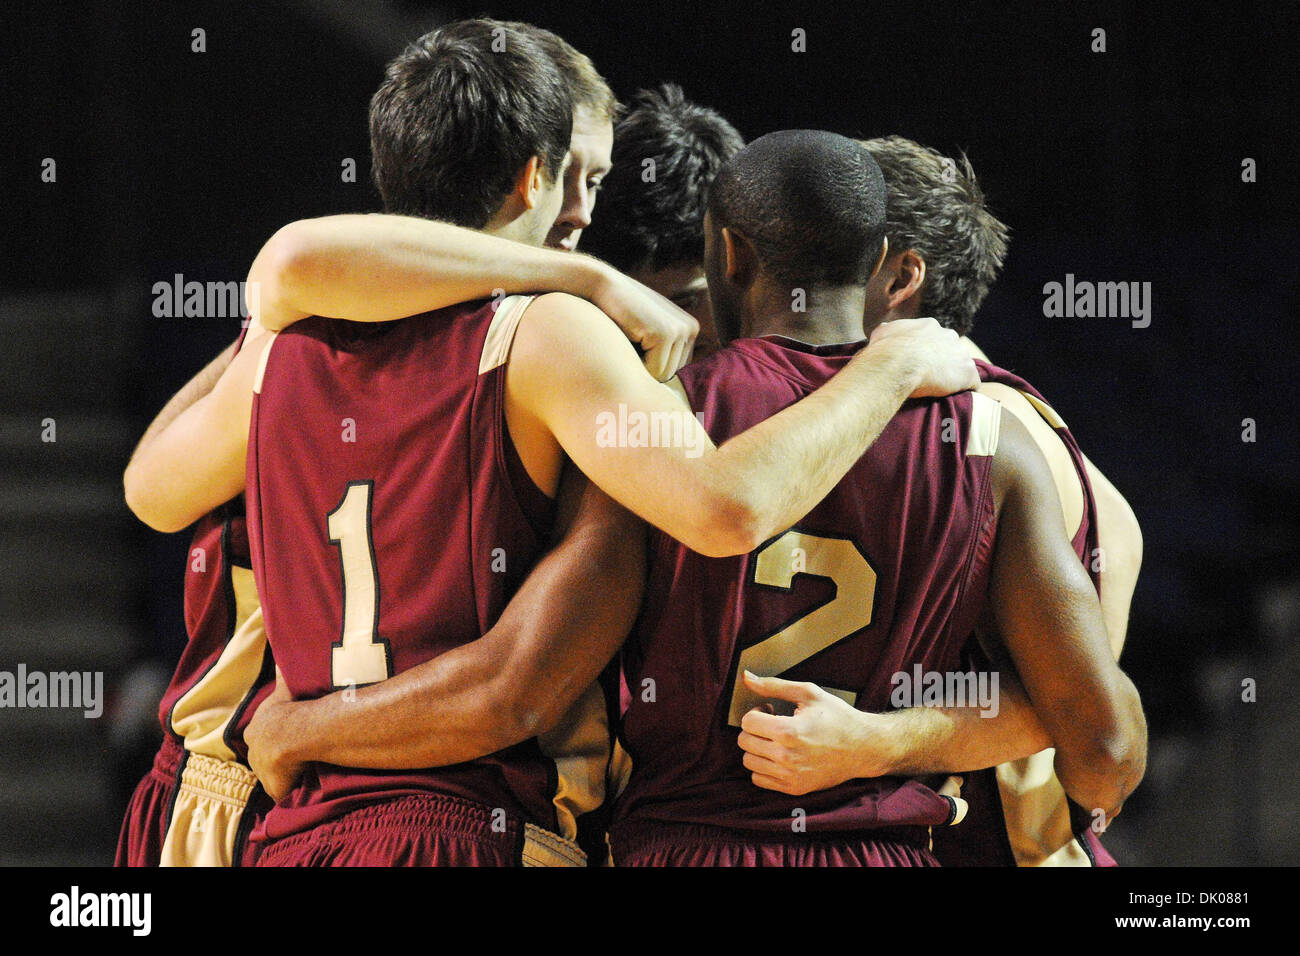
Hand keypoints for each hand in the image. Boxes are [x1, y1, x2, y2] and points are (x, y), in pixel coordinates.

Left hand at [244, 677, 303, 802]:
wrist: (293, 732)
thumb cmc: (290, 708)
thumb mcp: (285, 685)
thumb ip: (282, 672)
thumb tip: (278, 651)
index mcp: (254, 730)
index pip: (261, 736)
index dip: (275, 736)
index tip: (288, 736)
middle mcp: (253, 752)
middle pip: (265, 757)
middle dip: (277, 757)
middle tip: (298, 754)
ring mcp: (263, 772)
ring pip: (274, 774)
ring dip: (286, 773)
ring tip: (305, 769)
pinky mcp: (275, 789)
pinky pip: (284, 791)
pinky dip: (293, 790)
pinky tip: (306, 786)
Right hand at [587, 262, 698, 380]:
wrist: (600, 285)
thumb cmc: (617, 314)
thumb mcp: (646, 332)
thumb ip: (660, 352)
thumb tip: (664, 392)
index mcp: (689, 329)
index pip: (674, 371)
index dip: (650, 364)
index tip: (636, 340)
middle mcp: (690, 329)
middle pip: (670, 375)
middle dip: (646, 366)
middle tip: (631, 338)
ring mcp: (680, 330)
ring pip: (662, 376)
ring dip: (639, 364)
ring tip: (629, 336)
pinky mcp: (665, 334)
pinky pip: (653, 372)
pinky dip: (635, 364)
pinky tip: (628, 336)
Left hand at [736, 671, 897, 794]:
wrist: (864, 748)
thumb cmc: (838, 717)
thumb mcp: (809, 693)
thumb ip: (773, 685)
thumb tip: (746, 677)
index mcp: (788, 731)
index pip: (747, 722)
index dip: (756, 712)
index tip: (770, 710)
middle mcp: (786, 757)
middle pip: (744, 742)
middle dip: (755, 729)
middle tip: (772, 723)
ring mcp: (790, 775)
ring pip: (749, 761)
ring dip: (757, 748)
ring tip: (776, 740)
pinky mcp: (794, 788)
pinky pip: (759, 779)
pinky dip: (763, 767)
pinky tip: (778, 755)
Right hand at [866, 317, 978, 397]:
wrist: (898, 364)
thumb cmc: (886, 349)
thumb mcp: (881, 334)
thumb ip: (888, 331)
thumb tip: (885, 330)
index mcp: (929, 326)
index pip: (934, 337)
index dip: (927, 350)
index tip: (920, 361)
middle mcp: (949, 335)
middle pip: (951, 349)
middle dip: (943, 360)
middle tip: (930, 375)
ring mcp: (961, 353)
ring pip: (962, 364)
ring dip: (955, 375)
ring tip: (942, 389)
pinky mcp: (968, 373)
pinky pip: (972, 382)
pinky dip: (966, 390)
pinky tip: (956, 397)